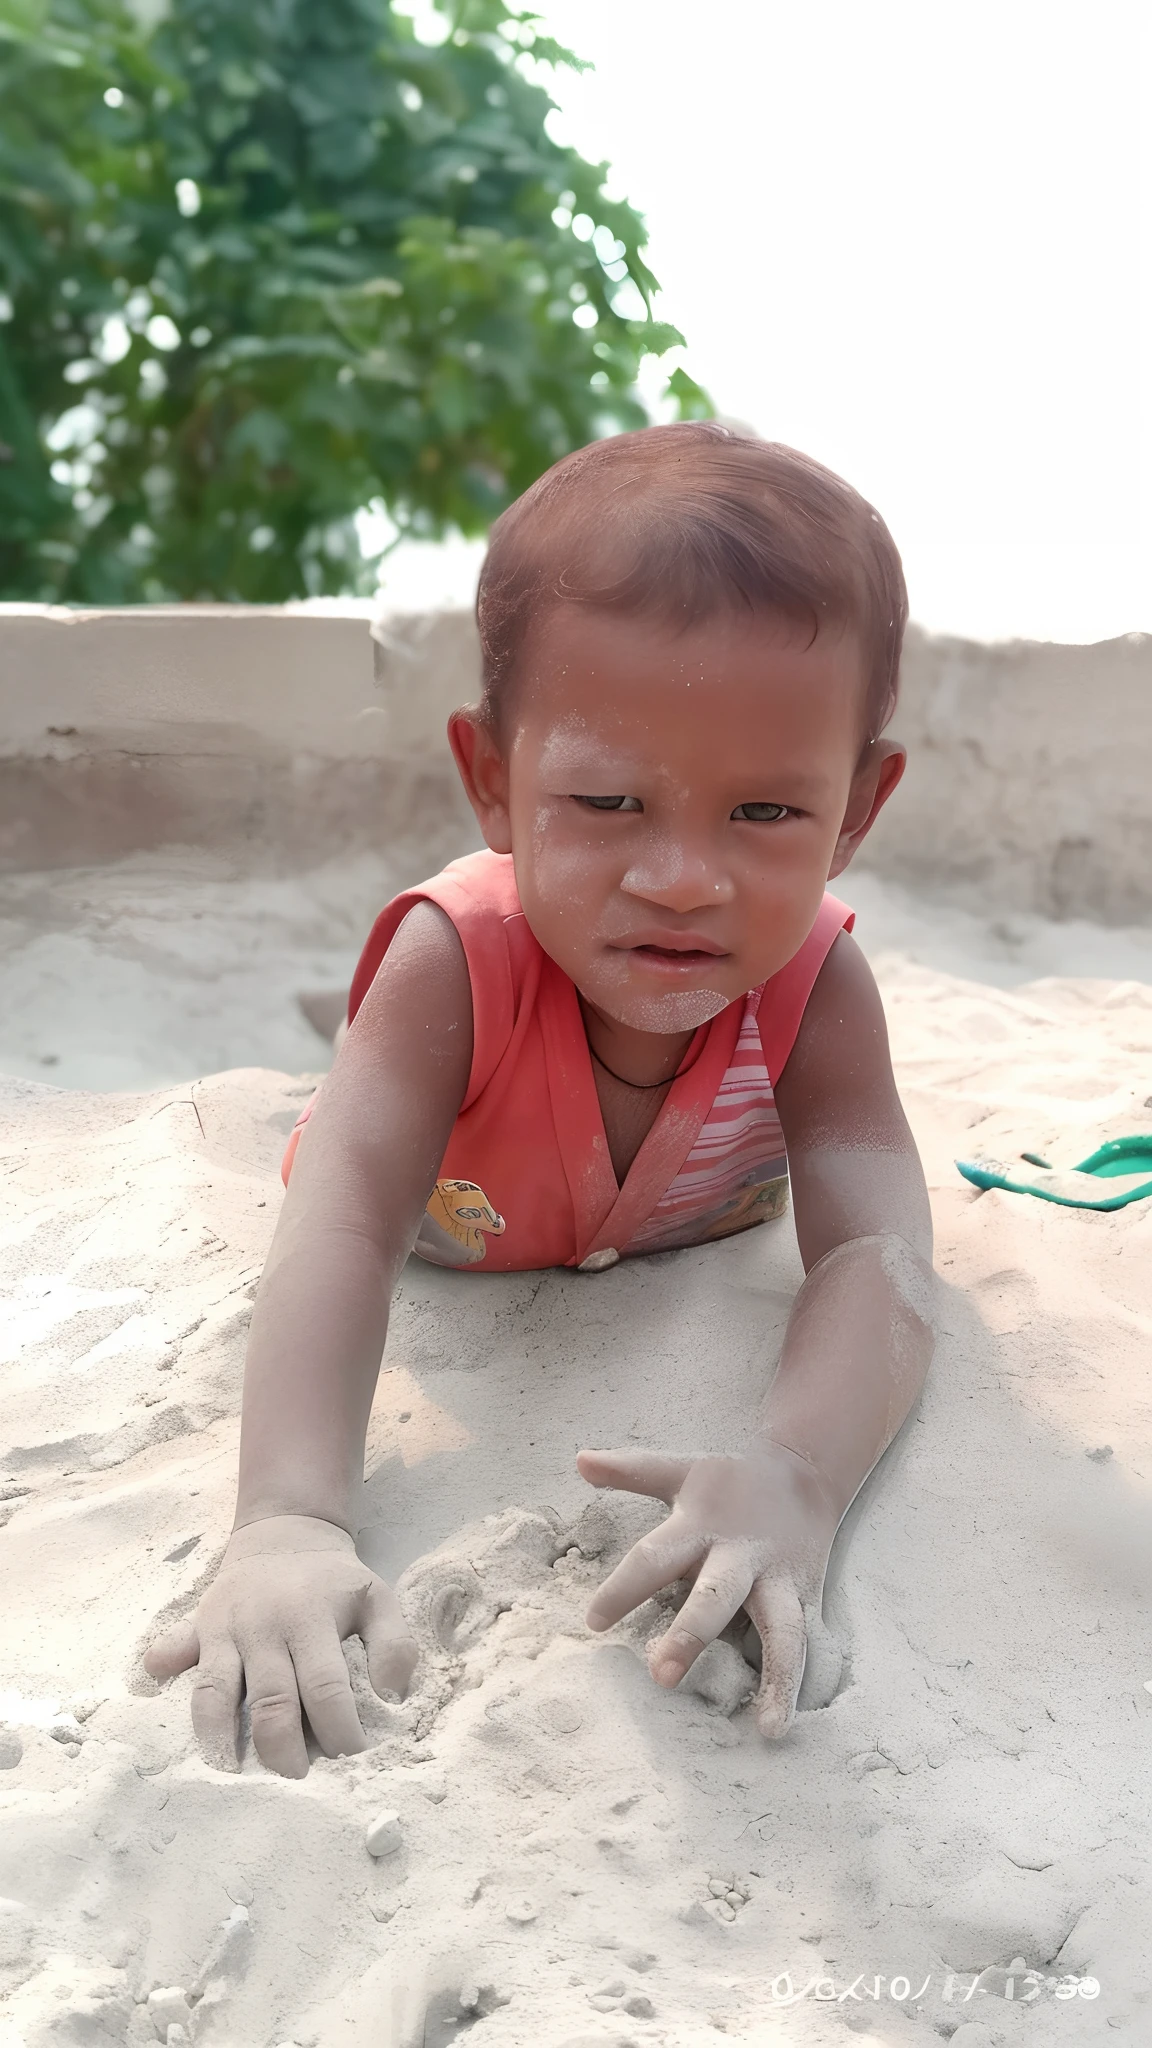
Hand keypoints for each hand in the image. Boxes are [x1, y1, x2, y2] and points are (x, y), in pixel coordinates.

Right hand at [143, 1514, 417, 1777]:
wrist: (285, 1532)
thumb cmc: (334, 1581)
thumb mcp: (376, 1599)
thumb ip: (394, 1645)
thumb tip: (393, 1697)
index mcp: (311, 1619)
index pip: (324, 1686)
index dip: (338, 1730)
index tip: (351, 1761)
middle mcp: (264, 1626)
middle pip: (269, 1699)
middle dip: (282, 1749)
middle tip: (296, 1782)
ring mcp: (226, 1627)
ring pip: (214, 1691)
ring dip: (218, 1737)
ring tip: (232, 1776)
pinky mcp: (197, 1625)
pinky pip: (175, 1651)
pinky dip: (164, 1672)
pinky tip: (164, 1699)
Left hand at [576, 1443, 840, 1736]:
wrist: (804, 1473)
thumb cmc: (728, 1484)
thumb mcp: (679, 1471)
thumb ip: (629, 1471)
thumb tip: (579, 1460)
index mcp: (699, 1526)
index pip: (654, 1558)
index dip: (623, 1589)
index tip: (595, 1622)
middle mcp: (738, 1556)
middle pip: (715, 1596)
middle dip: (692, 1635)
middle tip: (661, 1675)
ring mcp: (776, 1580)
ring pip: (780, 1629)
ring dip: (775, 1676)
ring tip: (766, 1727)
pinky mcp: (805, 1598)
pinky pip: (803, 1646)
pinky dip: (794, 1686)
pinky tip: (780, 1726)